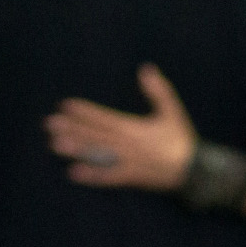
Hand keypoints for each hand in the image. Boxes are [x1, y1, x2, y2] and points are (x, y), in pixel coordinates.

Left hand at [46, 65, 196, 190]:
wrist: (195, 170)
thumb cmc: (181, 140)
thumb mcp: (172, 112)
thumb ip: (158, 91)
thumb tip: (146, 68)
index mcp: (135, 128)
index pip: (105, 118)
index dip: (85, 111)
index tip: (66, 105)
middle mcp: (128, 144)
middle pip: (95, 135)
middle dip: (72, 128)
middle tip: (49, 124)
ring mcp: (129, 162)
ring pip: (98, 154)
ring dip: (77, 150)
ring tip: (55, 145)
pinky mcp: (132, 178)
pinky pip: (109, 177)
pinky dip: (92, 176)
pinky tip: (74, 173)